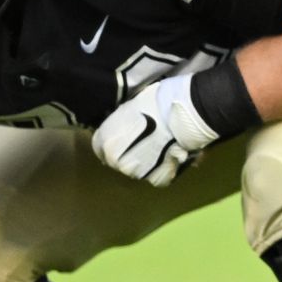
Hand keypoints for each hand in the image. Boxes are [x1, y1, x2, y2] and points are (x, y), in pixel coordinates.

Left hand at [91, 74, 219, 185]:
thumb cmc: (155, 103)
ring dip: (145, 162)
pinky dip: (162, 168)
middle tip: (143, 141)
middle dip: (127, 153)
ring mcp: (138, 173)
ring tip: (159, 148)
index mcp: (105, 142)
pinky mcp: (158, 179)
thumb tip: (125, 125)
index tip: (122, 136)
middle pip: (118, 160)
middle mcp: (117, 162)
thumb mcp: (129, 107)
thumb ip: (122, 122)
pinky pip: (156, 176)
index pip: (99, 147)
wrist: (183, 114)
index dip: (113, 140)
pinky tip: (169, 156)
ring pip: (137, 169)